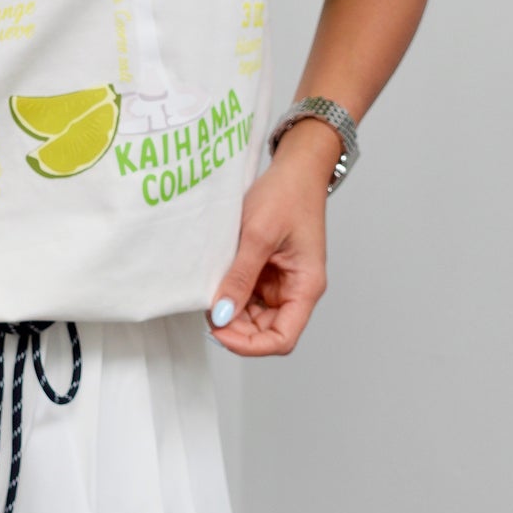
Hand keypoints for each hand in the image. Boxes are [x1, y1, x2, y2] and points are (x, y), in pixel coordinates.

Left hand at [205, 123, 339, 355]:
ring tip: (209, 292)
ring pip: (253, 315)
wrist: (295, 167)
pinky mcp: (267, 271)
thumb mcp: (258, 235)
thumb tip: (222, 314)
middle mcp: (295, 290)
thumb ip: (240, 277)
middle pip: (265, 331)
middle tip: (207, 310)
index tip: (220, 331)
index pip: (281, 338)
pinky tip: (215, 280)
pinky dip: (230, 293)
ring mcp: (280, 282)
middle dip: (235, 327)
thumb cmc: (287, 195)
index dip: (250, 344)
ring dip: (230, 310)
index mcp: (305, 287)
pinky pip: (247, 294)